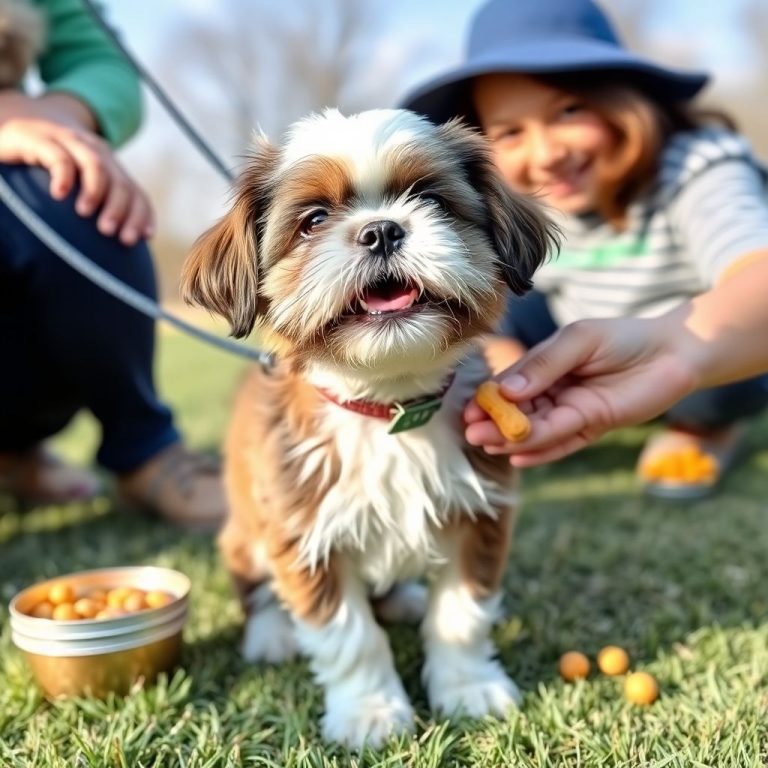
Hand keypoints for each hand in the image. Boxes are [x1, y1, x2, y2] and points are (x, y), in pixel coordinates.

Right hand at [0, 94, 153, 245]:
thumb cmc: (45, 165)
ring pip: (95, 164)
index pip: (135, 192)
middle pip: (120, 183)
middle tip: (110, 233)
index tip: (143, 238)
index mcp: (109, 166)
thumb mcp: (77, 183)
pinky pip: (58, 154)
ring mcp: (69, 141)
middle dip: (120, 210)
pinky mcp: (39, 137)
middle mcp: (95, 151)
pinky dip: (63, 174)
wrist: (15, 119)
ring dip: (95, 191)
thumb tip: (110, 244)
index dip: (142, 215)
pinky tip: (58, 195)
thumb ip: (96, 205)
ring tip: (85, 214)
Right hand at [464, 315, 699, 465]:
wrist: (674, 351)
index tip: (468, 413)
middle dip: (495, 424)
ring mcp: (573, 411)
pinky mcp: (594, 426)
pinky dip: (543, 451)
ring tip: (490, 445)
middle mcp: (554, 392)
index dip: (488, 400)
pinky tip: (521, 458)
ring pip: (538, 429)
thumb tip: (507, 390)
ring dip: (514, 439)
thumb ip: (544, 365)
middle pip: (518, 412)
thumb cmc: (623, 337)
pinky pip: (564, 442)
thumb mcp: (578, 341)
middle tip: (473, 434)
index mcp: (544, 368)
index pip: (508, 387)